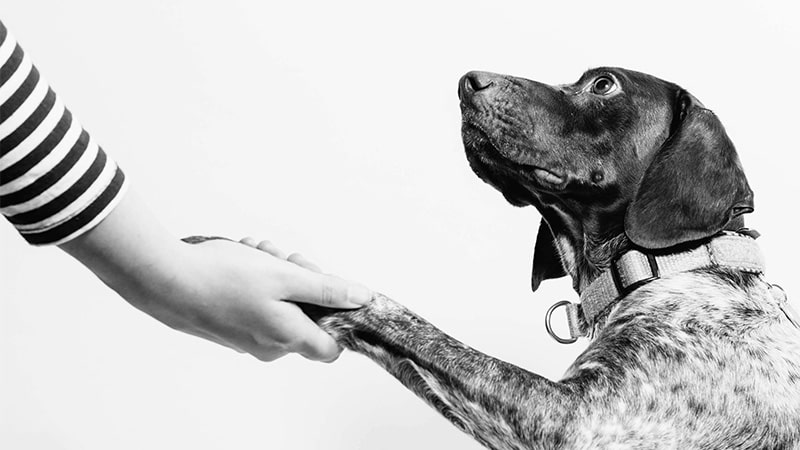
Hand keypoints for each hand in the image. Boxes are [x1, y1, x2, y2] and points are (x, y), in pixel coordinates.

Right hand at [166, 237, 372, 361]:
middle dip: (302, 280)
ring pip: (281, 303)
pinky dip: (257, 279)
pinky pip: (258, 304)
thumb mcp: (285, 276)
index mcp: (288, 338)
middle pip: (307, 316)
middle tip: (285, 257)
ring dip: (277, 273)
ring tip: (259, 251)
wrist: (162, 280)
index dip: (338, 315)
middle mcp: (269, 347)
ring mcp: (247, 339)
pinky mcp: (230, 327)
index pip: (333, 346)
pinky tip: (244, 257)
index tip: (328, 287)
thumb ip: (327, 290)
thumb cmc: (222, 278)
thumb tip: (362, 299)